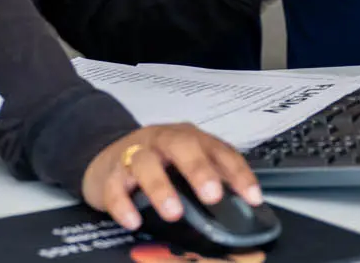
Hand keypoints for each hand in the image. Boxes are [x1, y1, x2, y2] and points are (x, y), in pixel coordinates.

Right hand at [82, 124, 260, 232]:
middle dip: (199, 169)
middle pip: (181, 146)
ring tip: (173, 213)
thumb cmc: (156, 163)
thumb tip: (243, 208)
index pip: (218, 150)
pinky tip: (132, 220)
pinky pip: (115, 186)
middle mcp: (162, 141)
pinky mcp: (110, 173)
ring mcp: (133, 154)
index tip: (253, 197)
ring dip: (160, 187)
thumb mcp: (185, 164)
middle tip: (212, 195)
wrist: (106, 157)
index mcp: (188, 138)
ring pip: (145, 163)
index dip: (237, 173)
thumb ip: (212, 178)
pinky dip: (122, 203)